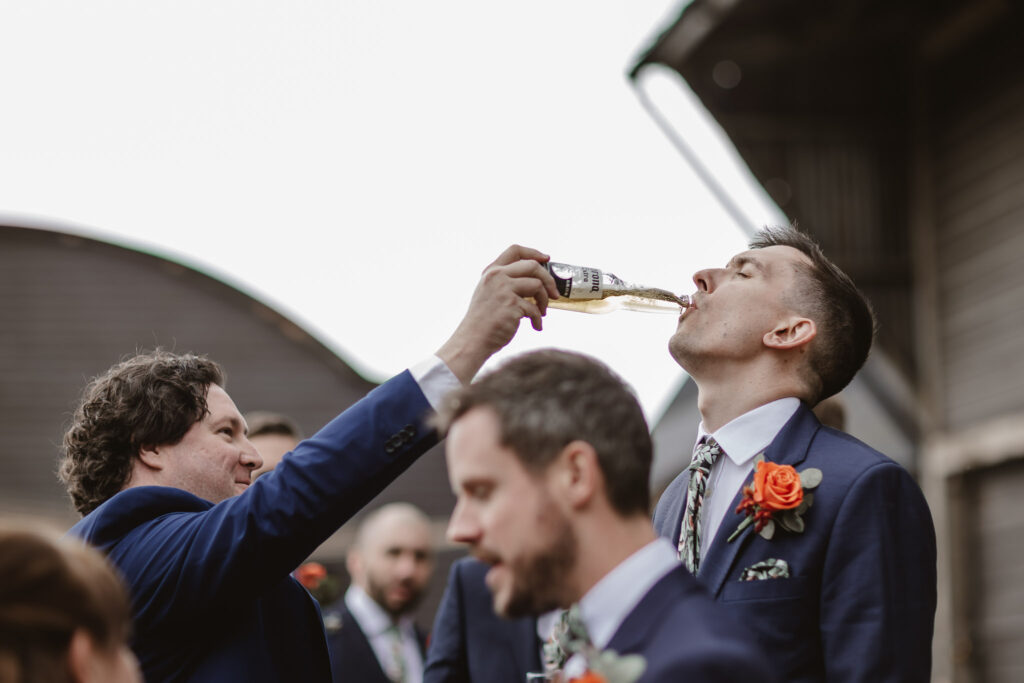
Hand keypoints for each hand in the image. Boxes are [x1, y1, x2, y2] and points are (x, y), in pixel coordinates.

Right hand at [437, 245, 558, 383]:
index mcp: (491, 271)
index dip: (534, 253)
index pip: (515, 250)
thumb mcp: (489, 293)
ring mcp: (504, 289)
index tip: (546, 259)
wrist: (473, 340)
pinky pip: (535, 309)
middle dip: (548, 279)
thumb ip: (506, 283)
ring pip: (537, 285)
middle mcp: (497, 276)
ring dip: (544, 301)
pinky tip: (536, 326)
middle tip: (554, 294)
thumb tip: (537, 283)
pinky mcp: (512, 304)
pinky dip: (538, 319)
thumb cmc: (483, 321)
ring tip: (542, 313)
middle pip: (532, 266)